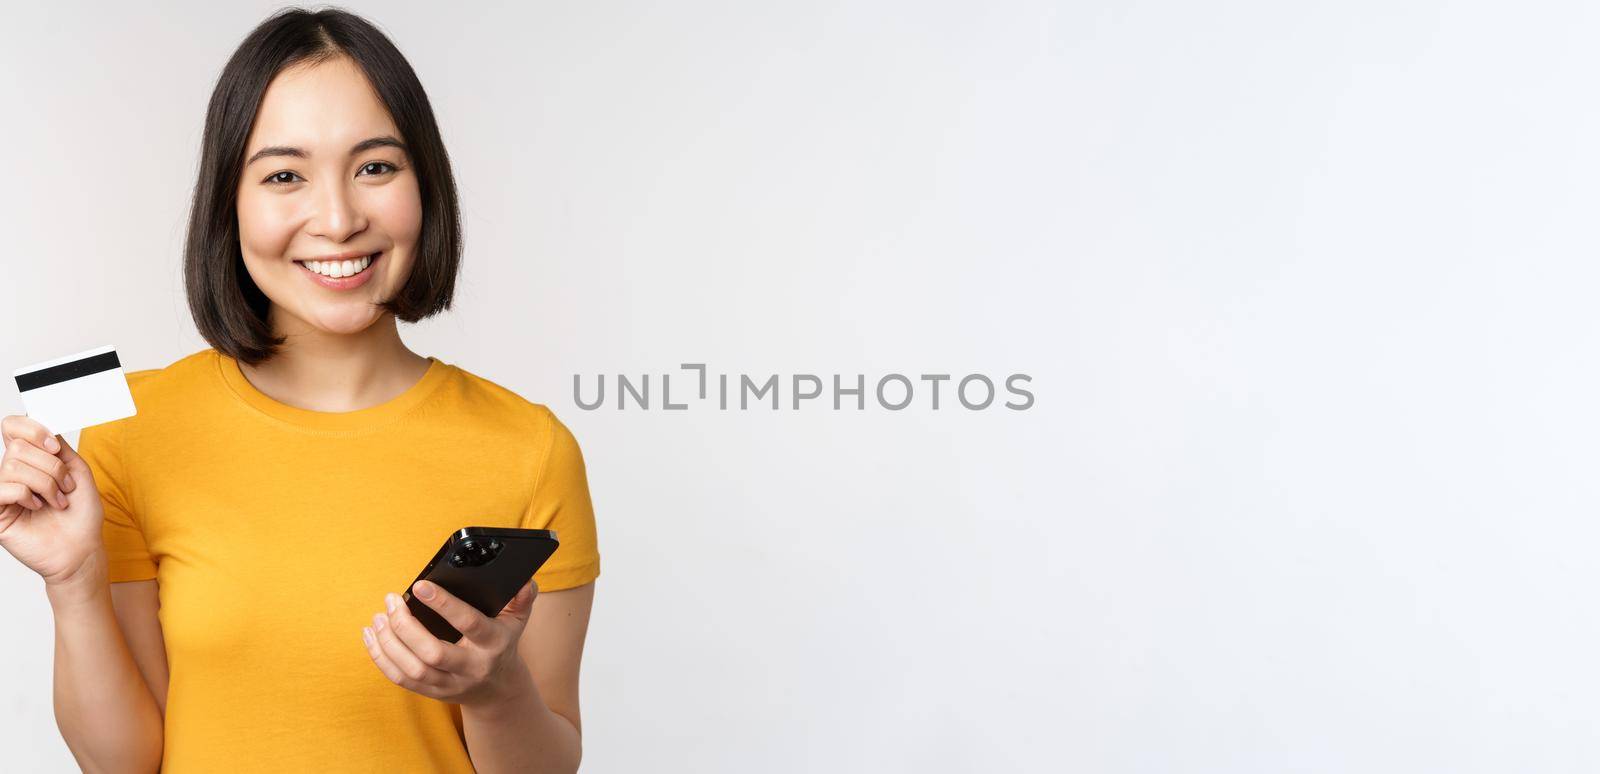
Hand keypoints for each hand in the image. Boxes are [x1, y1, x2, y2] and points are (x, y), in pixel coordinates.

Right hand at [0, 415, 104, 583]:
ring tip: (57, 501)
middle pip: (18, 447)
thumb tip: (42, 424)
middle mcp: (12, 473)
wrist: (81, 548)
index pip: (13, 427)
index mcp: (30, 460)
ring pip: (13, 466)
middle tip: (65, 486)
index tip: (55, 448)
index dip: (33, 430)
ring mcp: (2, 492)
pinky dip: (28, 495)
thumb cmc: (81, 514)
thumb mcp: (78, 472)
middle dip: (51, 466)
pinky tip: (38, 508)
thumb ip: (59, 447)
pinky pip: (4, 488)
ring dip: (46, 483)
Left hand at [363, 576, 539, 707]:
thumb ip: (522, 599)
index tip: (420, 585)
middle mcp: (471, 667)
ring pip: (412, 669)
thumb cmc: (502, 643)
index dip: (444, 604)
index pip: (468, 624)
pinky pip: (400, 679)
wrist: (497, 689)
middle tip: (391, 601)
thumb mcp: (517, 621)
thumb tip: (525, 581)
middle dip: (406, 626)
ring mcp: (450, 684)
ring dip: (389, 642)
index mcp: (493, 644)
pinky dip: (381, 658)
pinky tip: (371, 636)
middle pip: (433, 652)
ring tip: (379, 616)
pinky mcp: (431, 692)